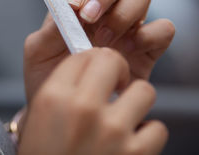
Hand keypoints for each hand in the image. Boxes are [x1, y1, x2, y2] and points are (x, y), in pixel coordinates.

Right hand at [19, 48, 167, 154]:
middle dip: (118, 70)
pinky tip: (131, 143)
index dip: (93, 61)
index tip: (98, 71)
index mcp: (54, 97)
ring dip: (136, 103)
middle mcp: (82, 110)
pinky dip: (147, 136)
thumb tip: (95, 62)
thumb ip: (65, 86)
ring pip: (144, 90)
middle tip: (115, 85)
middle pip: (113, 60)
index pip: (83, 55)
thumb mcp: (41, 116)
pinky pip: (157, 128)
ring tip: (123, 118)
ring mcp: (112, 132)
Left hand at [24, 0, 174, 101]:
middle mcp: (103, 12)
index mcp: (75, 9)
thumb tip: (66, 9)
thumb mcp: (39, 54)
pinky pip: (164, 27)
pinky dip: (151, 34)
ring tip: (106, 40)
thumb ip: (49, 29)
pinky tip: (129, 52)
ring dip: (125, 12)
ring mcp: (127, 27)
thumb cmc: (49, 78)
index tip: (73, 6)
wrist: (67, 113)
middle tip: (90, 20)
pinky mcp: (148, 47)